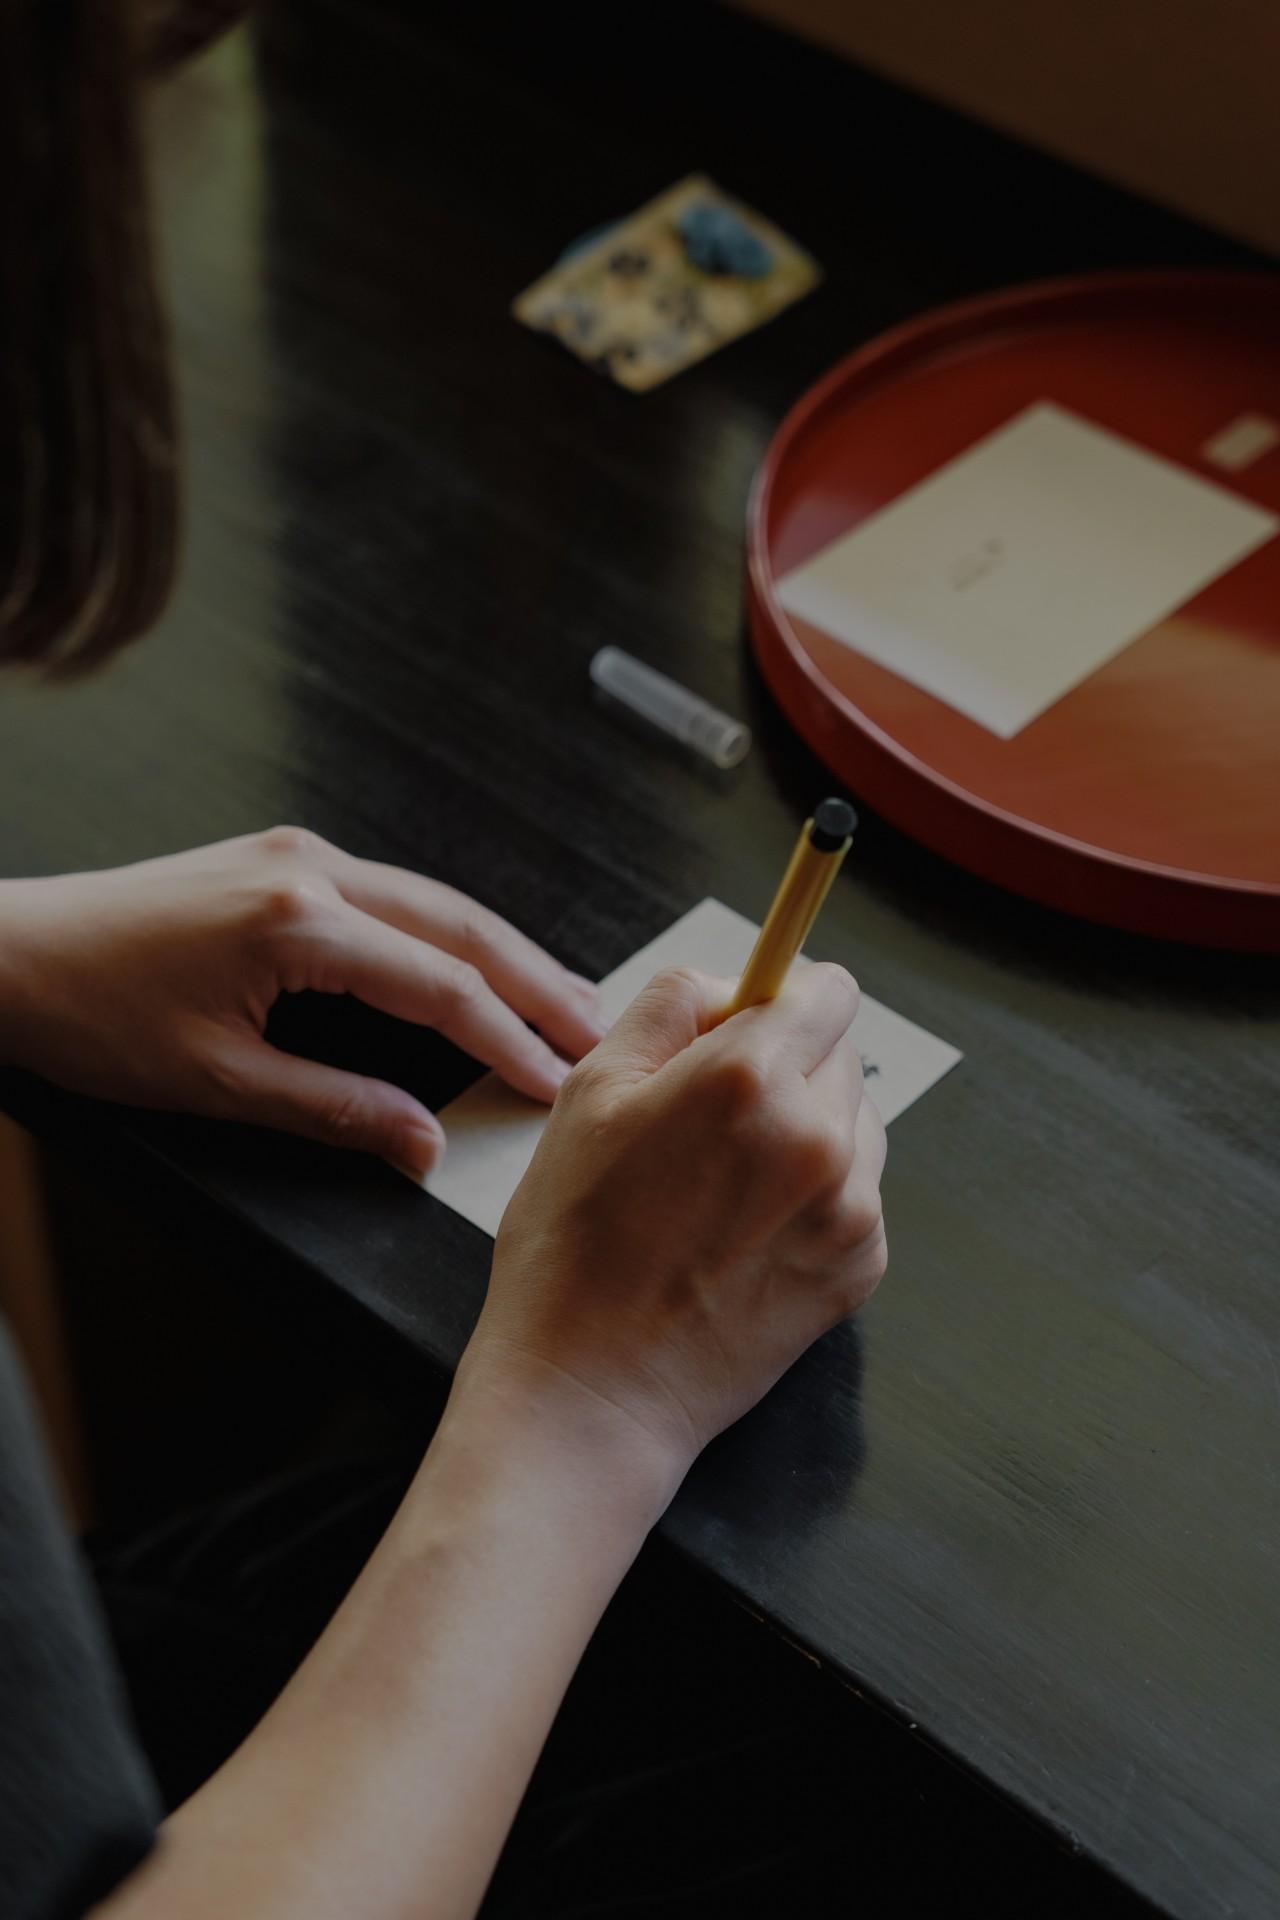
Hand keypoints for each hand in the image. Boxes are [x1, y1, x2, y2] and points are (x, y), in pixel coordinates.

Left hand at [0, 827, 603, 1172]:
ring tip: (560, 999)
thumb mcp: (212, 1082)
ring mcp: (297, 856)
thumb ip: (331, 1110)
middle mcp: (308, 871)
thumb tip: (420, 1141)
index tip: (557, 1081)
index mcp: (296, 923)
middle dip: (535, 980)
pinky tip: (475, 964)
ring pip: (434, 901)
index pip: (438, 985)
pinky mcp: (282, 862)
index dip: (506, 1038)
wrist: (3, 953)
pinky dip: (449, 935)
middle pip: (458, 924)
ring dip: (501, 952)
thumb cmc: (86, 1014)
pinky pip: (394, 895)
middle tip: (596, 1030)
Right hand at [464, 961, 886, 1485]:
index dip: (784, 998)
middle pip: (842, 1053)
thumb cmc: (571, 1246)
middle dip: (788, 1066)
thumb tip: (730, 982)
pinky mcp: (862, 1266)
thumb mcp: (588, 1092)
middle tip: (708, 1121)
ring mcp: (850, 1208)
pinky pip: (858, 1191)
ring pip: (856, 1122)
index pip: (828, 990)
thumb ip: (670, 1006)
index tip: (752, 1022)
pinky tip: (745, 1230)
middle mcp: (817, 1136)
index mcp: (749, 1077)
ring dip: (808, 1129)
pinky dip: (816, 1196)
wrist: (591, 1392)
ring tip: (724, 1183)